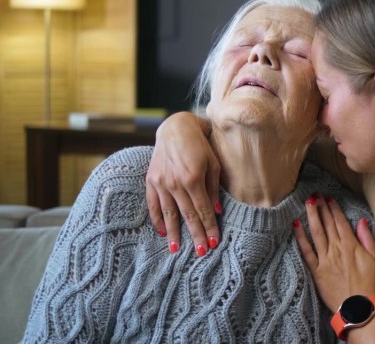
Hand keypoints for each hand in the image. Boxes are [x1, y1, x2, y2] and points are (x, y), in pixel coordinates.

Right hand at [145, 112, 220, 255]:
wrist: (176, 128)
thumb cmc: (201, 146)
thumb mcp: (214, 164)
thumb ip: (214, 189)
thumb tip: (216, 212)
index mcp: (193, 179)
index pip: (203, 210)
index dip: (209, 227)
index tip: (215, 242)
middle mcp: (175, 183)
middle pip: (187, 215)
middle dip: (196, 235)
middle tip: (202, 252)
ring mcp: (161, 182)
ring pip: (169, 214)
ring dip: (174, 233)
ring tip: (177, 250)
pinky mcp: (151, 180)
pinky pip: (153, 204)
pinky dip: (157, 219)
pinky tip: (162, 232)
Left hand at [293, 195, 374, 310]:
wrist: (359, 307)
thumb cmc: (369, 285)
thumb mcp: (374, 259)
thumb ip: (367, 239)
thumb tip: (362, 221)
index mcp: (351, 246)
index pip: (340, 222)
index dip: (334, 208)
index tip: (329, 198)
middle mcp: (337, 249)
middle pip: (327, 224)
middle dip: (321, 207)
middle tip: (315, 194)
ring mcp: (325, 260)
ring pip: (317, 233)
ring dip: (312, 216)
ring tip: (307, 202)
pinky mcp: (316, 271)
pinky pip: (306, 251)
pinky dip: (300, 237)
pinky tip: (296, 224)